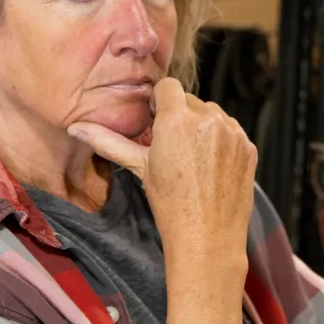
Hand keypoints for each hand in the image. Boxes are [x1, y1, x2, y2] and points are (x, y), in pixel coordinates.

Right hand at [68, 77, 257, 323]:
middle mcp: (207, 119)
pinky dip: (222, 142)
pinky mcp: (248, 145)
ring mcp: (232, 132)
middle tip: (173, 148)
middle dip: (181, 117)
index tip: (158, 124)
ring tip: (193, 159)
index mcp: (177, 119)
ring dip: (203, 127)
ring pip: (213, 114)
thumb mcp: (139, 167)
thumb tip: (75, 127)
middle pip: (191, 101)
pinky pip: (232, 131)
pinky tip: (212, 166)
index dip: (161, 103)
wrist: (208, 237)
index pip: (168, 86)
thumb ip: (108, 141)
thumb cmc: (169, 204)